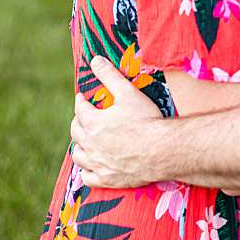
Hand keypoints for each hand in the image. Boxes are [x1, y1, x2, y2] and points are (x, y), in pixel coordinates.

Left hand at [70, 53, 163, 187]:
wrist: (163, 150)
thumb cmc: (147, 120)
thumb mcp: (128, 93)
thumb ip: (110, 76)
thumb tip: (94, 60)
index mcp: (93, 122)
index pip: (79, 109)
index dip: (81, 101)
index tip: (83, 98)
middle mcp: (91, 144)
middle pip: (76, 132)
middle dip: (78, 122)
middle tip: (83, 118)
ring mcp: (98, 164)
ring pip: (78, 155)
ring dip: (79, 146)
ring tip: (84, 142)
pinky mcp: (107, 179)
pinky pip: (87, 177)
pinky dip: (86, 171)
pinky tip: (91, 166)